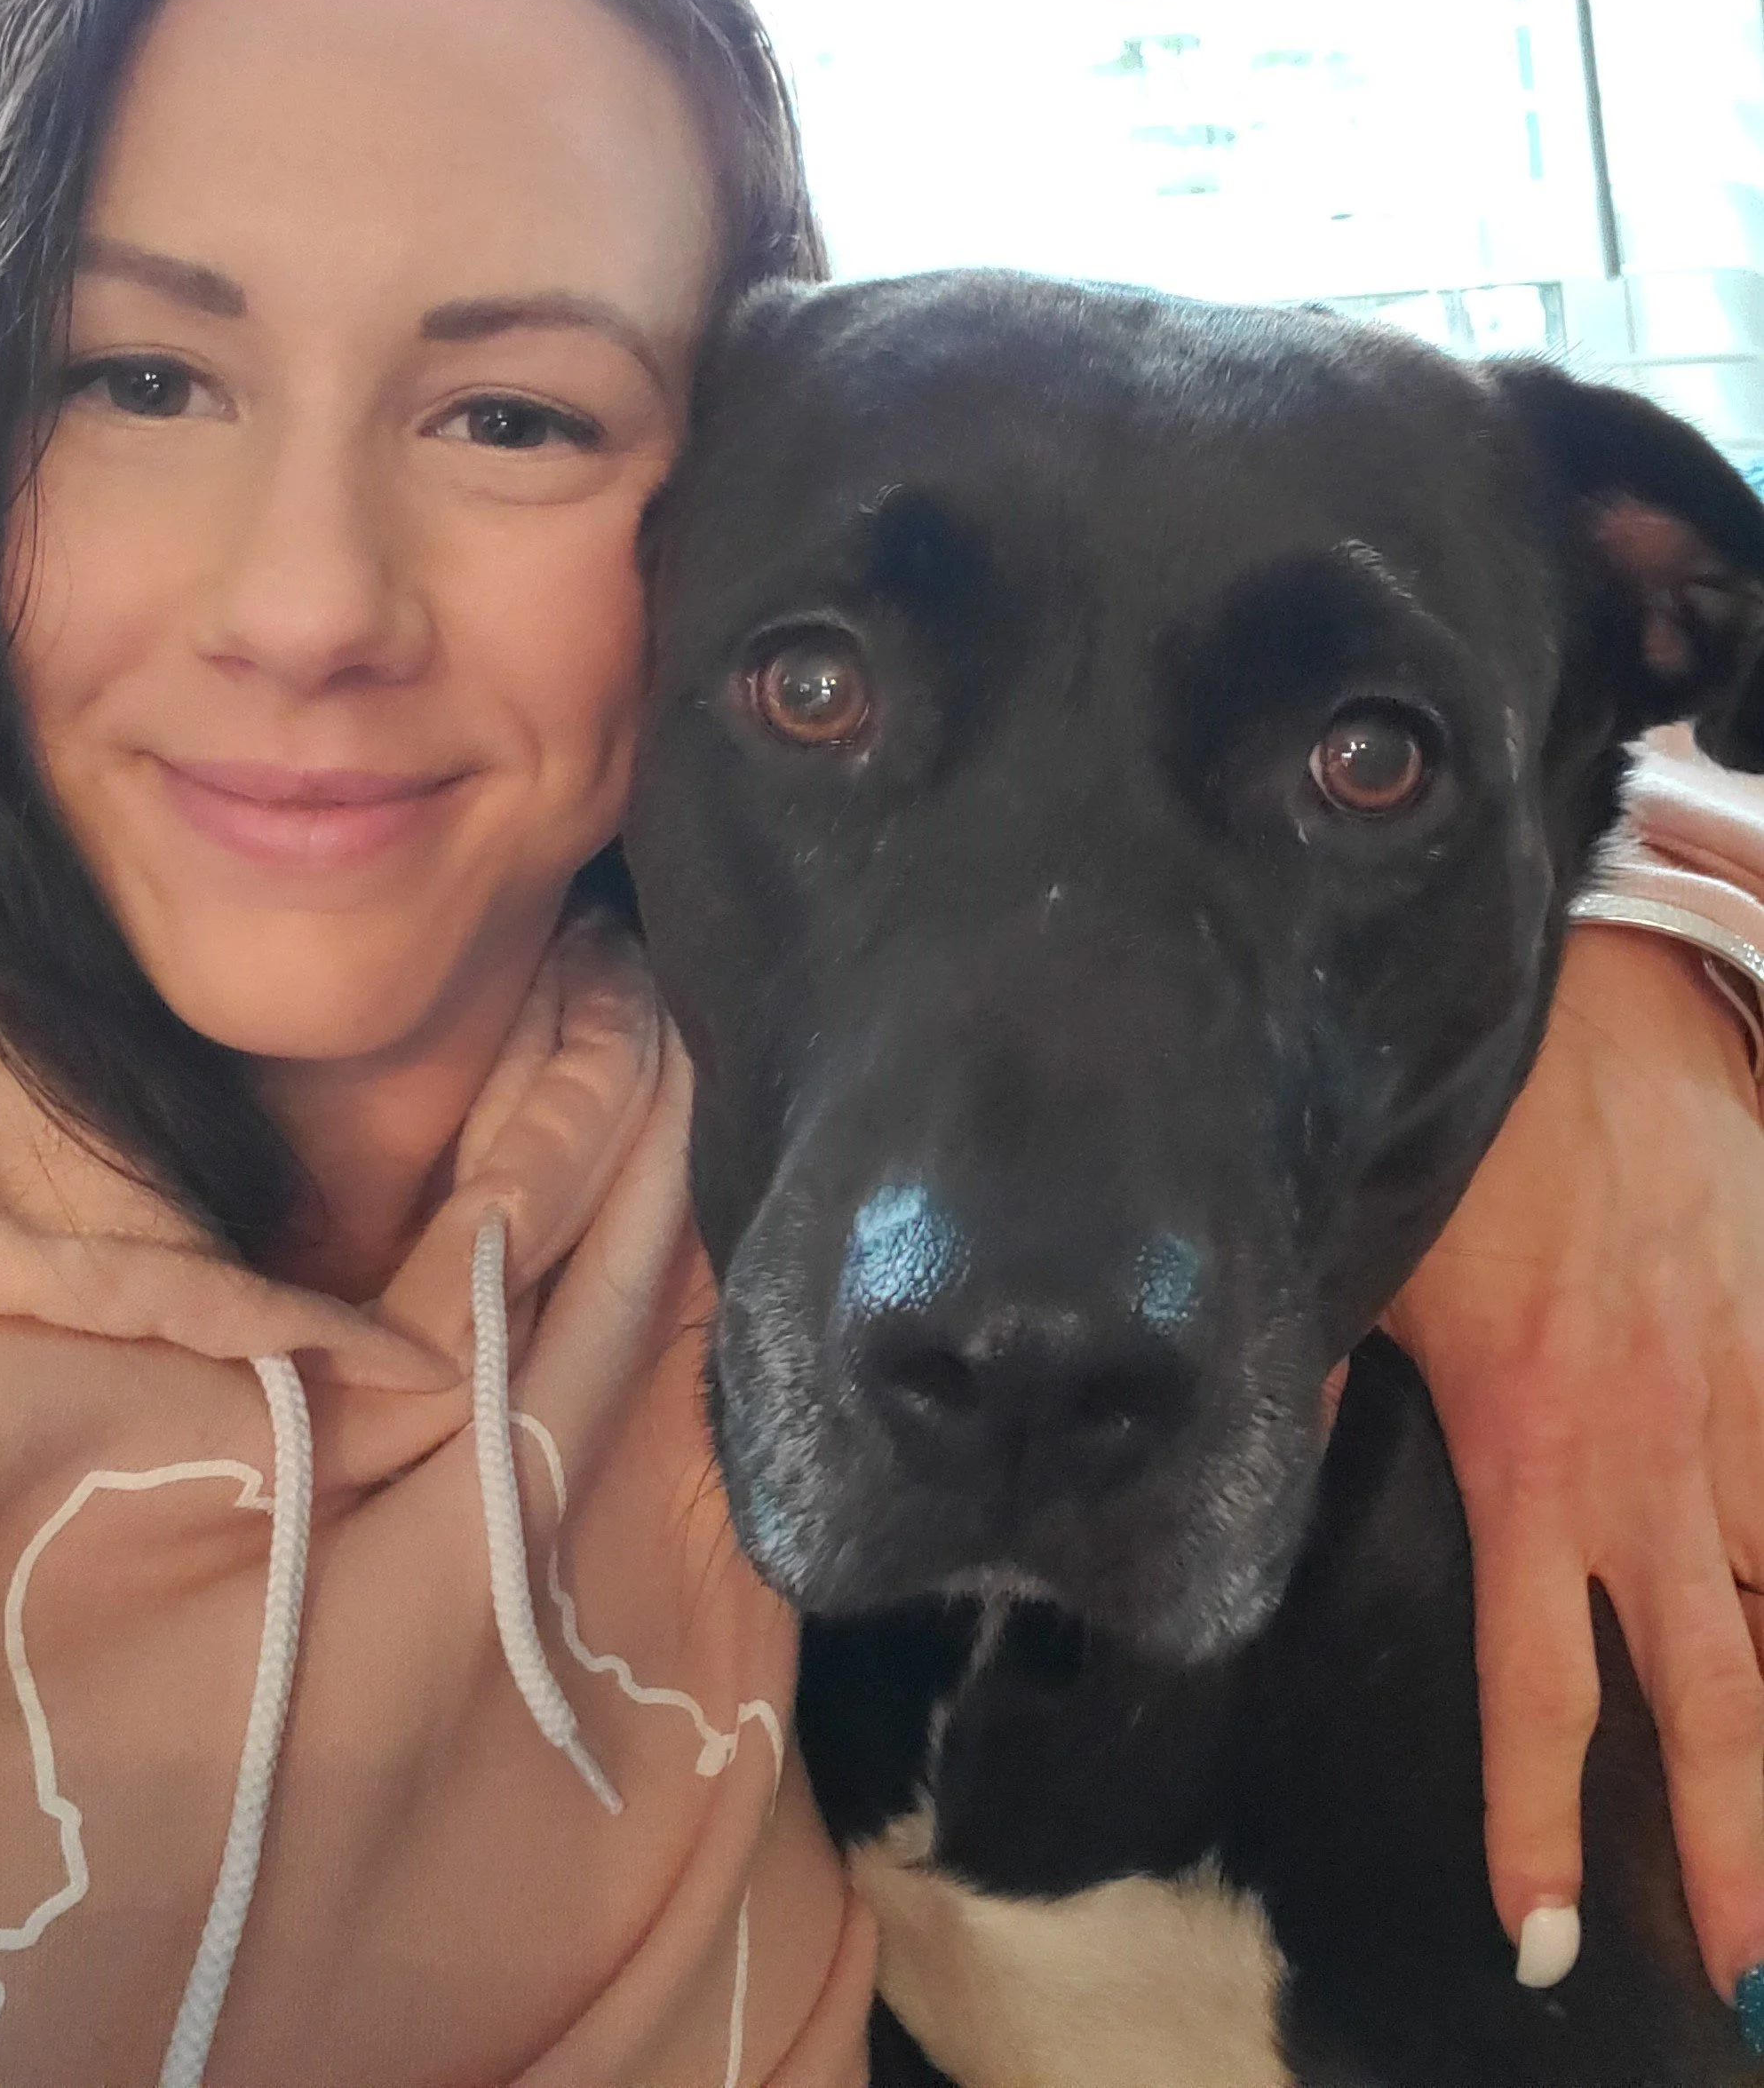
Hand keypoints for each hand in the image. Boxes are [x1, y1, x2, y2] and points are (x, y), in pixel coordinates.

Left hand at [1384, 924, 1763, 2013]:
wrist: (1607, 1009)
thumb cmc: (1474, 1139)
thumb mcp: (1364, 1264)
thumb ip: (1318, 1376)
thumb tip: (1255, 1456)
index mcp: (1532, 1452)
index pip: (1539, 1677)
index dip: (1540, 1817)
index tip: (1545, 1933)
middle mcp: (1653, 1456)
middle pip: (1714, 1683)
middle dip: (1734, 1831)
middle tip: (1750, 1961)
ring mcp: (1742, 1400)